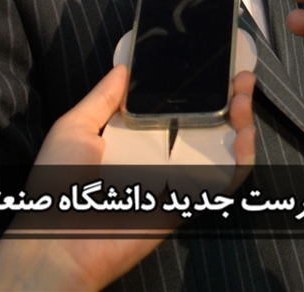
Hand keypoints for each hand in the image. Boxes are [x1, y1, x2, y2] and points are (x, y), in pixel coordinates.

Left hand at [0, 66, 256, 290]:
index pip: (174, 108)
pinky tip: (245, 133)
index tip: (208, 65)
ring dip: (241, 120)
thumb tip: (123, 69)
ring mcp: (178, 178)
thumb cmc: (58, 186)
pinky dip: (242, 158)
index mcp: (134, 138)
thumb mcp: (74, 128)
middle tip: (239, 75)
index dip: (195, 88)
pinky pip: (224, 180)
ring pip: (222, 148)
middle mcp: (160, 156)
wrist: (60, 238)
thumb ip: (101, 98)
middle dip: (227, 97)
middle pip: (205, 124)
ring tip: (245, 94)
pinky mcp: (188, 200)